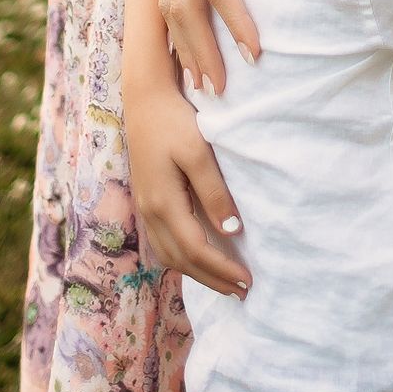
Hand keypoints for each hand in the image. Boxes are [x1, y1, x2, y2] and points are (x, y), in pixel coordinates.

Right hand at [123, 55, 248, 296]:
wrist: (145, 98)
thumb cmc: (175, 121)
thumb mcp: (199, 152)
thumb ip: (214, 192)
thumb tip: (232, 231)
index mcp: (163, 203)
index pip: (196, 250)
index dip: (222, 269)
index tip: (248, 282)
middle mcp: (150, 211)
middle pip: (181, 261)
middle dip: (212, 279)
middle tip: (243, 293)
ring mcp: (145, 207)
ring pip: (169, 255)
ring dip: (197, 273)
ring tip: (225, 282)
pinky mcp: (147, 199)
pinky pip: (163, 242)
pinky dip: (183, 258)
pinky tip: (198, 258)